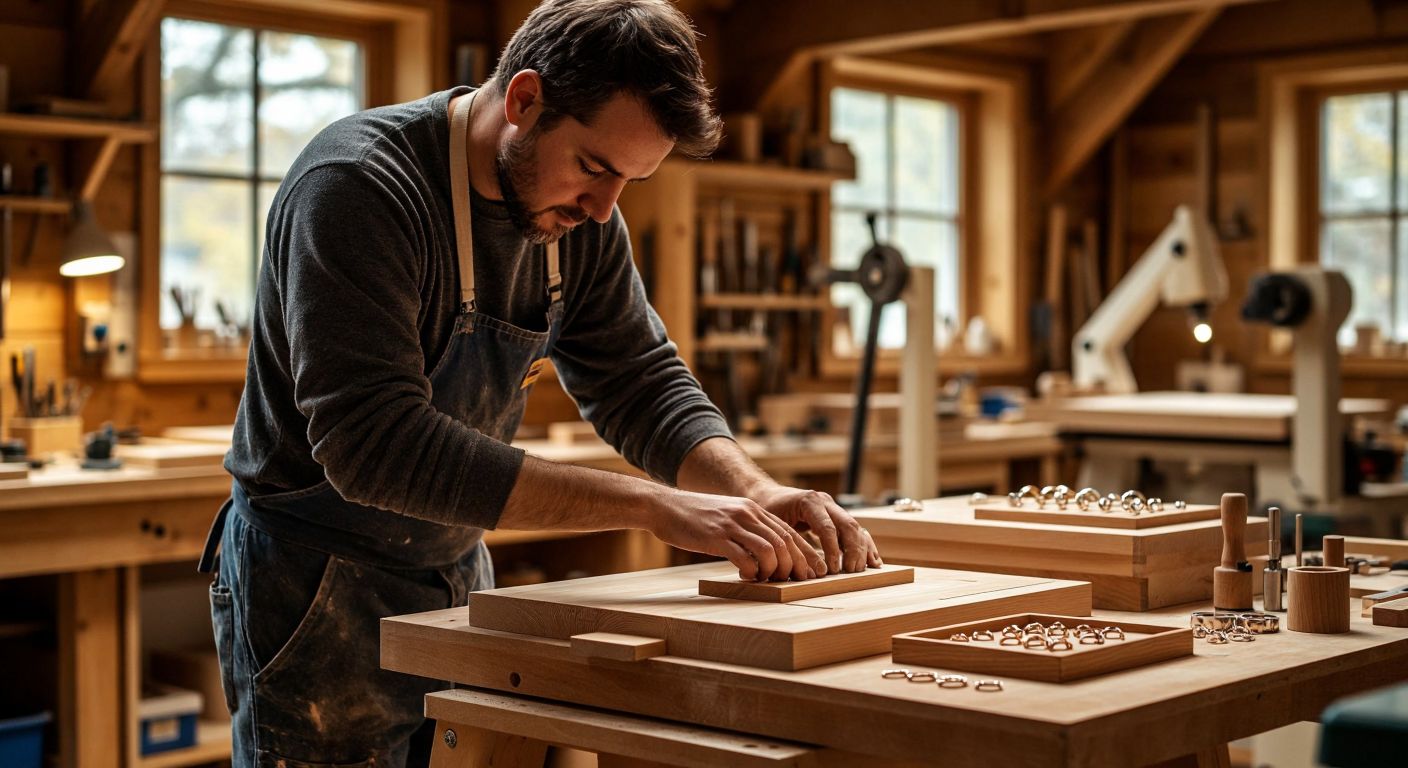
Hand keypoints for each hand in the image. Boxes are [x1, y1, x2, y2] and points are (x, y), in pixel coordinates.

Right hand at [648, 488, 826, 581]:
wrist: (662, 506)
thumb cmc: (693, 516)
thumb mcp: (726, 515)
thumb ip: (745, 529)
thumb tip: (764, 553)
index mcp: (752, 509)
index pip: (789, 531)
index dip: (804, 553)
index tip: (811, 571)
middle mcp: (747, 514)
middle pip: (784, 541)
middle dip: (795, 565)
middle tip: (794, 581)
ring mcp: (732, 525)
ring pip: (770, 550)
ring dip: (774, 570)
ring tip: (767, 580)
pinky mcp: (716, 537)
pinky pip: (744, 558)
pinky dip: (751, 572)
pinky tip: (745, 577)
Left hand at [748, 484, 881, 574]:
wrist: (767, 495)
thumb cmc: (766, 511)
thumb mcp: (772, 526)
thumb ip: (786, 544)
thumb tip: (803, 571)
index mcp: (810, 501)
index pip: (828, 527)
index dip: (833, 550)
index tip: (834, 570)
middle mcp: (825, 502)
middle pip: (848, 525)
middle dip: (853, 550)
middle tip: (851, 571)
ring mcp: (833, 508)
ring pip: (855, 527)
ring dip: (861, 549)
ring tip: (859, 570)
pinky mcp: (837, 516)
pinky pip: (855, 530)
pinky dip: (865, 545)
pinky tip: (872, 561)